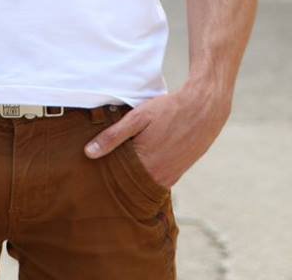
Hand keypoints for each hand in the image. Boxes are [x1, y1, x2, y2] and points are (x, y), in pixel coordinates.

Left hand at [83, 89, 229, 188]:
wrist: (204, 110)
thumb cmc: (169, 110)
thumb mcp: (138, 118)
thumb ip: (113, 136)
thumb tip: (89, 153)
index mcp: (144, 164)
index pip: (115, 177)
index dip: (103, 170)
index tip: (92, 165)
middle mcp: (157, 176)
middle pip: (128, 182)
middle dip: (116, 174)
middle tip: (102, 164)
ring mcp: (169, 177)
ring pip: (142, 182)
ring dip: (131, 174)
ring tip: (120, 160)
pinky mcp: (177, 174)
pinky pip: (156, 180)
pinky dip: (145, 173)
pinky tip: (139, 161)